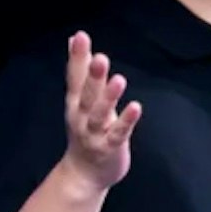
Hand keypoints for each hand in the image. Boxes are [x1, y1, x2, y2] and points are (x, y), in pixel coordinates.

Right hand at [61, 31, 141, 190]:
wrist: (83, 174)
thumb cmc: (85, 129)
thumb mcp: (79, 98)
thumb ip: (80, 68)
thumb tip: (74, 38)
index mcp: (75, 102)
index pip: (75, 76)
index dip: (77, 57)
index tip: (80, 37)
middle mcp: (82, 116)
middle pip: (87, 94)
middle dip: (93, 76)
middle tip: (100, 57)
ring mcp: (95, 133)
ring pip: (100, 114)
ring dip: (109, 98)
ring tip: (119, 80)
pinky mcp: (110, 147)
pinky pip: (118, 133)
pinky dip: (127, 121)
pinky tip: (136, 107)